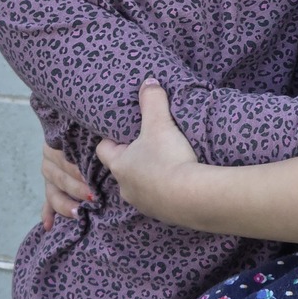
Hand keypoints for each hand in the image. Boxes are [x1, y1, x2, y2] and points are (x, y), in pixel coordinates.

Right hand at [40, 142, 91, 230]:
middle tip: (92, 196)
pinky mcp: (50, 191)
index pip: (63, 158)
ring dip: (65, 205)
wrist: (82, 138)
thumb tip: (108, 147)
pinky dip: (47, 214)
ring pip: (53, 194)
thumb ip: (96, 142)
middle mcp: (50, 161)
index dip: (76, 170)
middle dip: (76, 189)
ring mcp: (49, 178)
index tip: (90, 179)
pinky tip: (49, 226)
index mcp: (57, 144)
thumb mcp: (91, 137)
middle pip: (60, 178)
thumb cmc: (92, 138)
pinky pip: (47, 204)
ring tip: (78, 212)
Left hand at [96, 79, 203, 224]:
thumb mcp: (159, 123)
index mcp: (119, 165)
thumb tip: (149, 82)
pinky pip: (159, 201)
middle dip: (134, 159)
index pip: (104, 150)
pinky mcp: (163, 216)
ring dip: (150, 177)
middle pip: (123, 169)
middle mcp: (126, 188)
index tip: (123, 132)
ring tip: (167, 165)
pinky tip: (179, 183)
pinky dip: (165, 192)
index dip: (111, 139)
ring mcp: (144, 204)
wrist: (193, 197)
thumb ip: (152, 100)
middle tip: (150, 146)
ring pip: (140, 187)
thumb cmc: (168, 158)